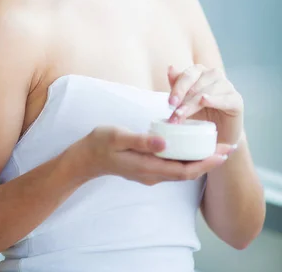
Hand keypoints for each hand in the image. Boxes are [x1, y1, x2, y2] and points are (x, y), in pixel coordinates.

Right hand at [73, 125, 236, 185]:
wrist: (84, 158)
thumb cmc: (100, 143)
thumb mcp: (119, 136)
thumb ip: (142, 140)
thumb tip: (165, 143)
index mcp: (148, 167)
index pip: (185, 170)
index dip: (206, 163)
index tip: (223, 153)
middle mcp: (153, 175)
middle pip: (188, 172)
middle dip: (209, 161)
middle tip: (228, 147)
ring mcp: (150, 173)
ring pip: (181, 170)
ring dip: (200, 160)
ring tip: (215, 146)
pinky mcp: (147, 168)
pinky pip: (173, 166)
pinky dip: (186, 158)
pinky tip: (191, 146)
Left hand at [167, 64, 243, 144]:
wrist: (218, 133)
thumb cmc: (199, 114)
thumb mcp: (184, 100)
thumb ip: (177, 84)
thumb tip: (170, 67)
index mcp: (200, 71)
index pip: (188, 75)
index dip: (178, 89)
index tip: (170, 103)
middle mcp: (214, 75)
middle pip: (196, 84)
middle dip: (183, 100)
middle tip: (174, 114)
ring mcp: (227, 86)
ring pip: (207, 92)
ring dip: (193, 104)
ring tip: (182, 116)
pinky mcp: (236, 100)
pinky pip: (225, 99)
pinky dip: (214, 100)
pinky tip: (205, 101)